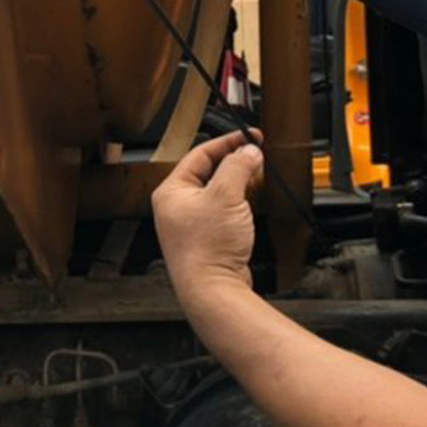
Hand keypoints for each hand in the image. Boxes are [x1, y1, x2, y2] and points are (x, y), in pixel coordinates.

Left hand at [152, 131, 262, 297]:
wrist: (213, 290)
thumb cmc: (208, 249)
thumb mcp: (226, 196)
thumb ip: (238, 167)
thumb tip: (248, 151)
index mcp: (170, 191)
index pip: (200, 154)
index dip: (227, 142)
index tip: (249, 136)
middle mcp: (176, 207)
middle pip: (208, 172)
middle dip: (234, 162)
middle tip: (256, 155)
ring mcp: (189, 224)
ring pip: (216, 191)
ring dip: (237, 182)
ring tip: (255, 175)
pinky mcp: (205, 239)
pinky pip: (221, 211)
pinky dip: (236, 202)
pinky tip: (249, 203)